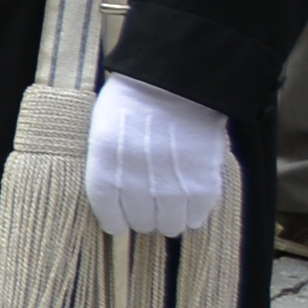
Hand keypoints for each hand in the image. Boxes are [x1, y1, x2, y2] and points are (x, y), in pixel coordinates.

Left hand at [82, 74, 233, 238]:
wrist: (176, 82)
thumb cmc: (134, 100)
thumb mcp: (105, 131)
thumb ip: (109, 166)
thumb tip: (117, 198)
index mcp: (105, 168)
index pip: (108, 213)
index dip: (115, 222)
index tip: (119, 223)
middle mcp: (135, 182)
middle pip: (141, 221)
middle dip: (145, 218)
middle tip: (150, 207)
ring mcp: (170, 186)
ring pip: (170, 225)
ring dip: (170, 220)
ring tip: (172, 206)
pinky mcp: (202, 184)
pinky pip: (197, 216)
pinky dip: (193, 215)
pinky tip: (190, 204)